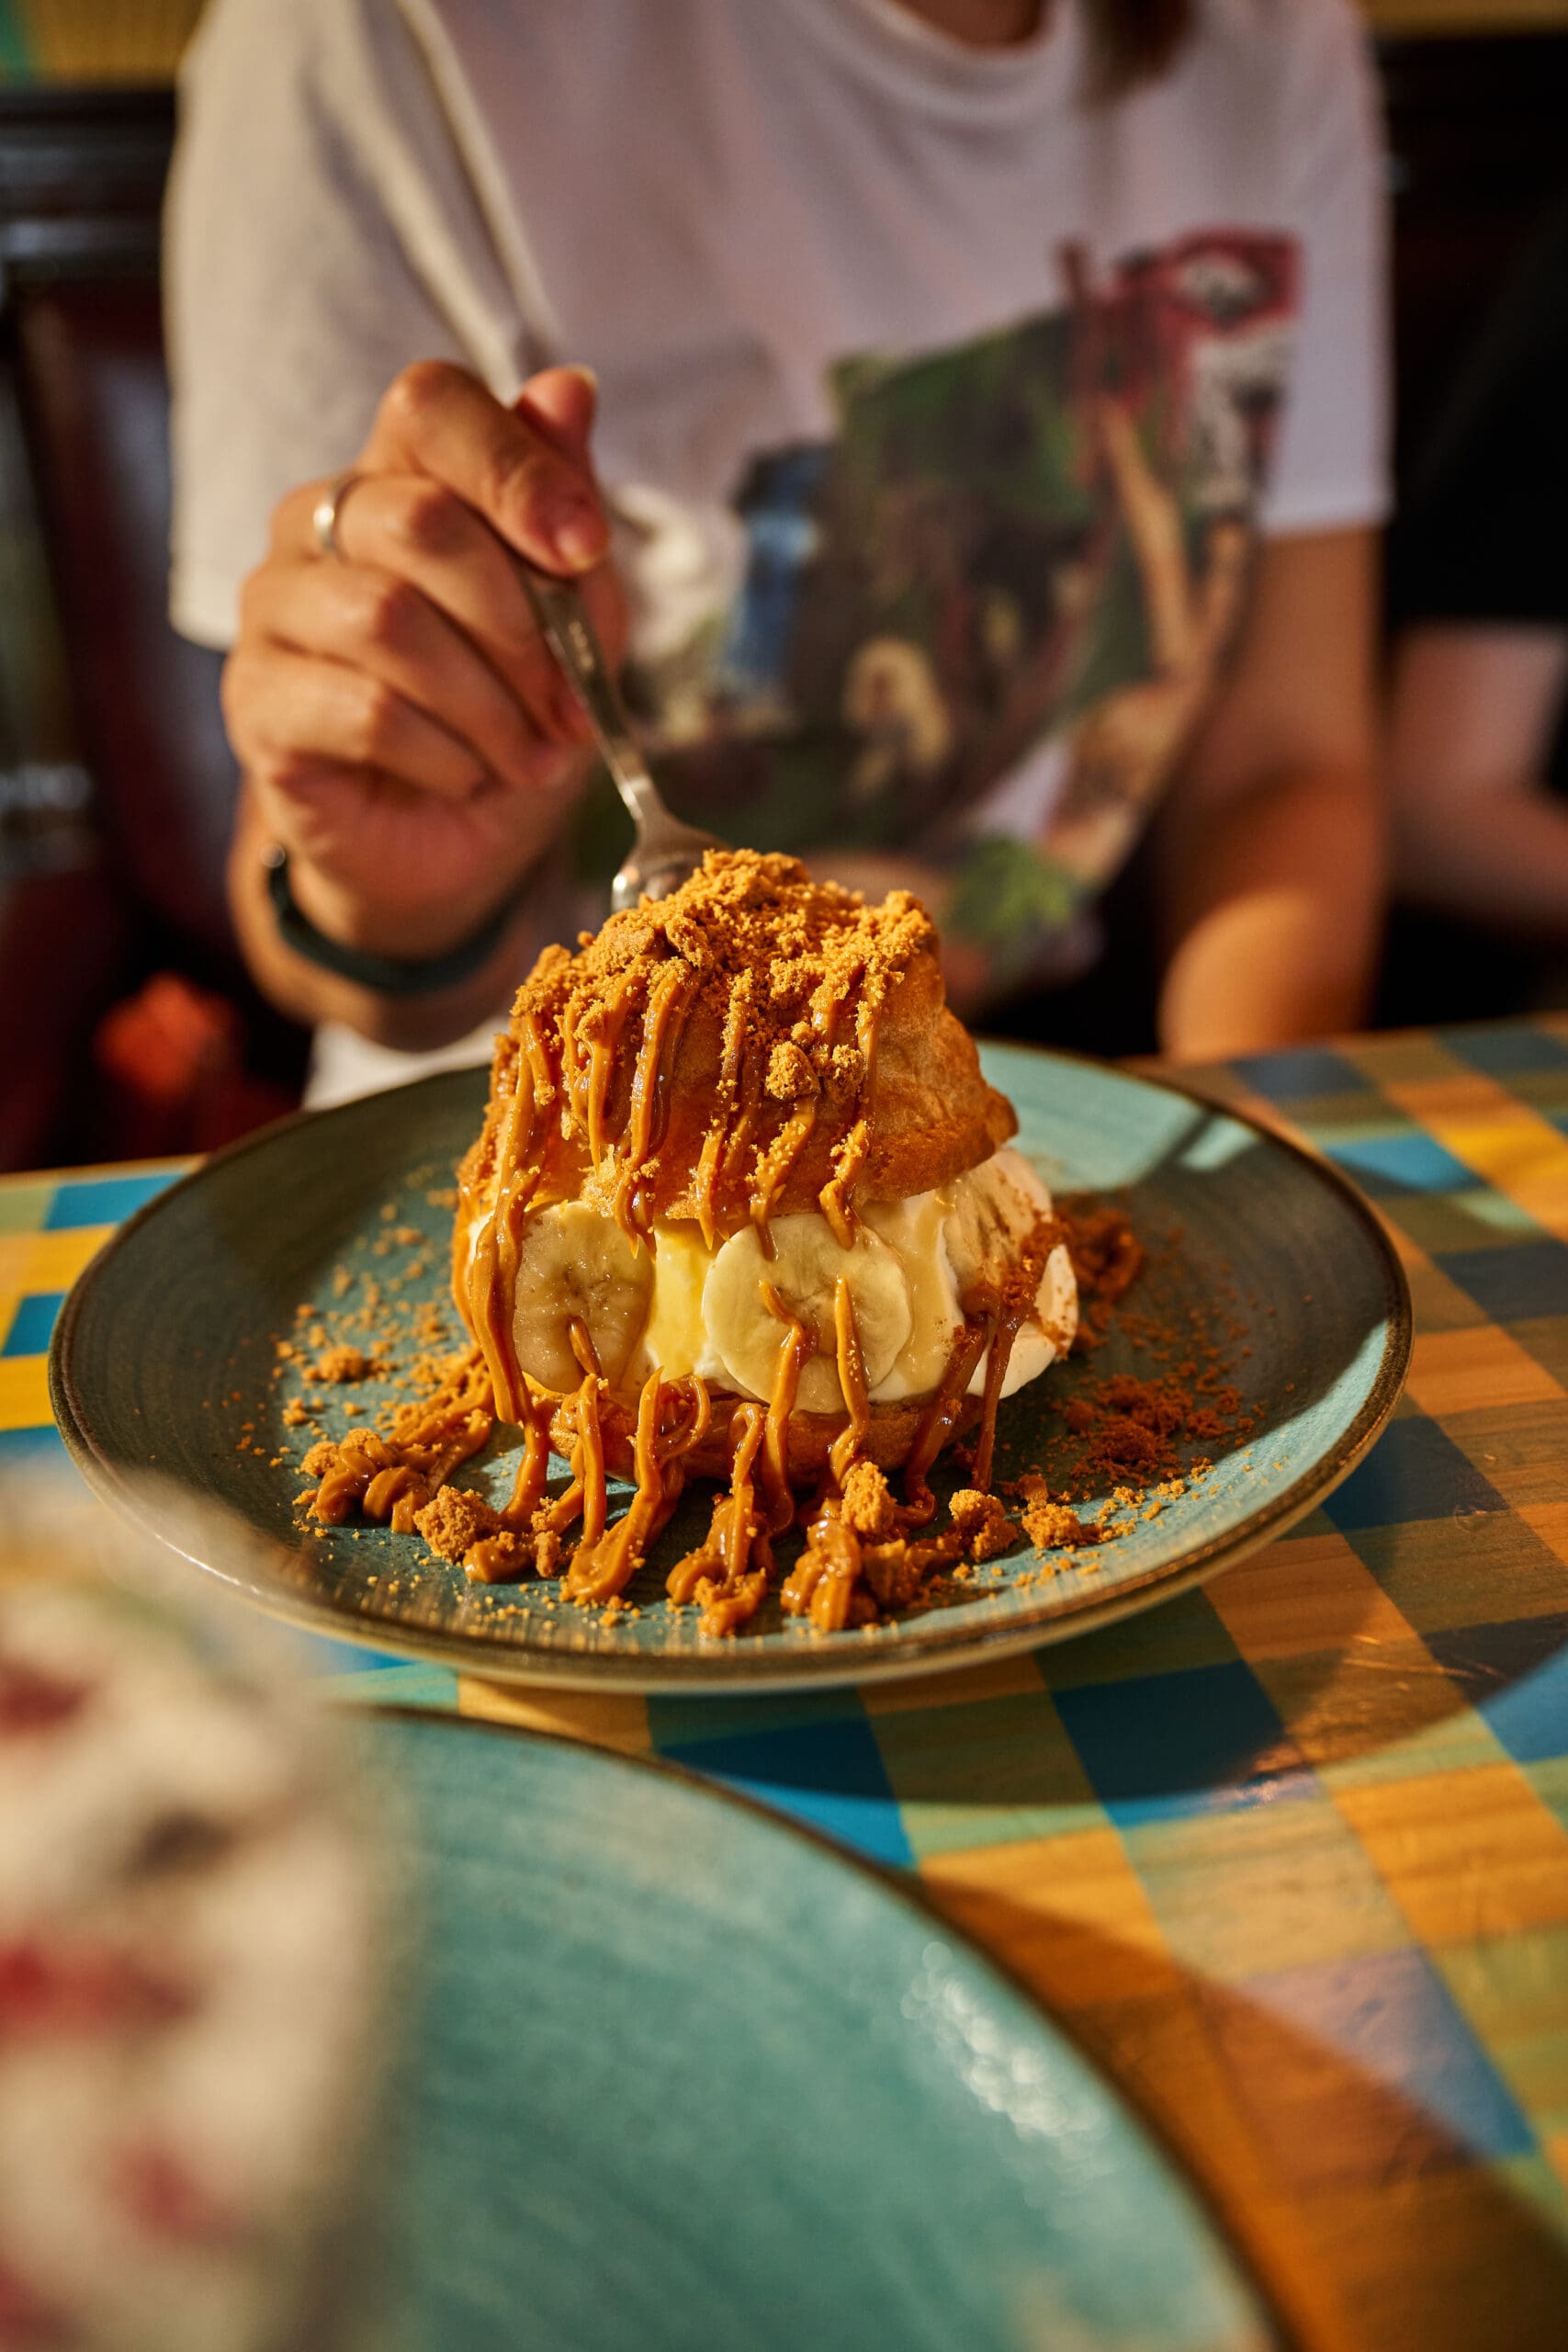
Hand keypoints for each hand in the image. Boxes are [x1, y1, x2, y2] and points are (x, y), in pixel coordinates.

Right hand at [222, 361, 623, 959]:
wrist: (453, 846)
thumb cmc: (510, 712)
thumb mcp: (574, 614)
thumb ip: (562, 504)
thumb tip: (569, 387)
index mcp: (398, 477)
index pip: (428, 404)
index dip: (514, 466)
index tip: (585, 549)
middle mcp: (319, 524)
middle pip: (418, 519)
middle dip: (520, 626)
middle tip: (568, 705)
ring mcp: (274, 609)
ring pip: (389, 621)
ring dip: (488, 703)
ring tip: (528, 756)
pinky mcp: (257, 702)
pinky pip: (363, 711)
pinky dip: (444, 754)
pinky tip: (465, 776)